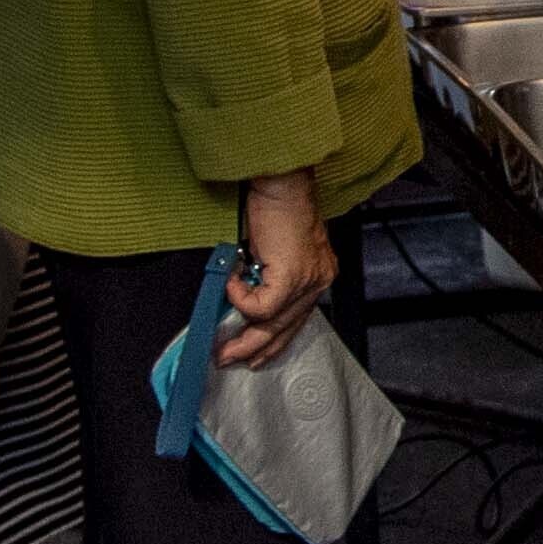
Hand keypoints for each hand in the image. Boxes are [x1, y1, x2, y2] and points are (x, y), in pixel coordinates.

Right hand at [224, 172, 332, 364]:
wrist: (282, 184)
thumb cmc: (276, 207)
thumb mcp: (273, 250)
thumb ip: (267, 278)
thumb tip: (242, 304)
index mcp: (317, 275)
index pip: (297, 319)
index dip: (273, 340)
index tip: (253, 353)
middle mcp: (318, 281)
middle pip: (286, 328)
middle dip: (255, 348)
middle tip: (230, 359)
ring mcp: (308, 280)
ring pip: (273, 323)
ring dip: (244, 336)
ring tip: (223, 347)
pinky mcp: (292, 277)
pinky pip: (260, 306)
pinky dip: (240, 298)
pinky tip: (231, 283)